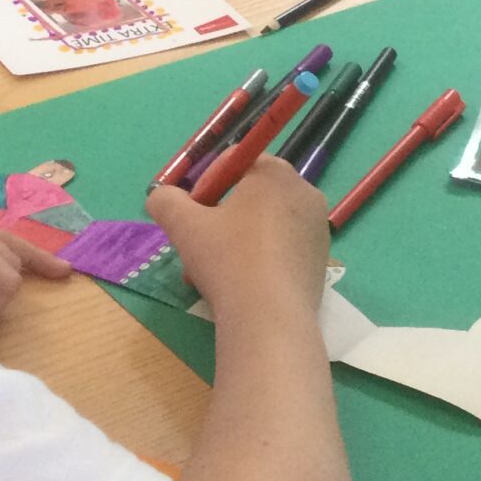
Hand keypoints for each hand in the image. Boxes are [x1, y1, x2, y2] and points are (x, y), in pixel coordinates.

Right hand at [146, 155, 328, 317]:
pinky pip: (281, 249)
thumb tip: (159, 196)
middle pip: (250, 195)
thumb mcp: (184, 226)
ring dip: (233, 242)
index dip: (205, 183)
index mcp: (275, 173)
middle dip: (218, 218)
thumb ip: (166, 202)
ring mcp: (317, 229)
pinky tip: (237, 287)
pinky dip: (258, 260)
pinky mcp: (320, 261)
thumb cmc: (228, 260)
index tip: (191, 214)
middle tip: (197, 245)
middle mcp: (304, 193)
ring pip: (264, 226)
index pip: (235, 161)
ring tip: (209, 274)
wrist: (270, 319)